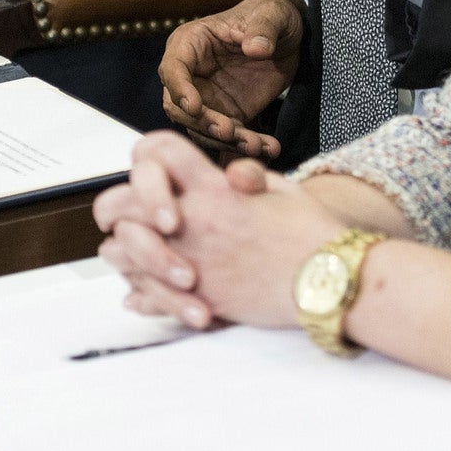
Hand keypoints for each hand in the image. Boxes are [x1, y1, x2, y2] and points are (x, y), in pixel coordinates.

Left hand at [96, 133, 342, 328]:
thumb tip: (232, 176)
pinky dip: (139, 292)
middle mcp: (193, 221)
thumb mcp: (282, 189)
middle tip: (131, 216)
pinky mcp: (196, 298)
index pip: (155, 152)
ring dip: (125, 251)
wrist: (333, 284)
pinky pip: (141, 295)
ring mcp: (190, 260)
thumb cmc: (313, 235)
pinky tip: (145, 291)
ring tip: (142, 254)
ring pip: (118, 251)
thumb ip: (247, 178)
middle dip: (116, 207)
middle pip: (116, 203)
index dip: (148, 158)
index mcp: (213, 188)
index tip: (156, 175)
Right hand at [157, 0, 303, 159]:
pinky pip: (230, 138)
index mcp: (191, 44)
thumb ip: (262, 29)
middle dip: (203, 123)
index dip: (179, 90)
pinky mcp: (230, 115)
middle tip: (230, 131)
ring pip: (203, 129)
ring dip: (227, 141)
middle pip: (180, 108)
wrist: (290, 34)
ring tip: (257, 145)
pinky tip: (269, 148)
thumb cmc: (270, 15)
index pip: (173, 69)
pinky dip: (246, 146)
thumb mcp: (272, 15)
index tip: (194, 106)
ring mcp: (210, 98)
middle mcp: (193, 75)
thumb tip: (255, 48)